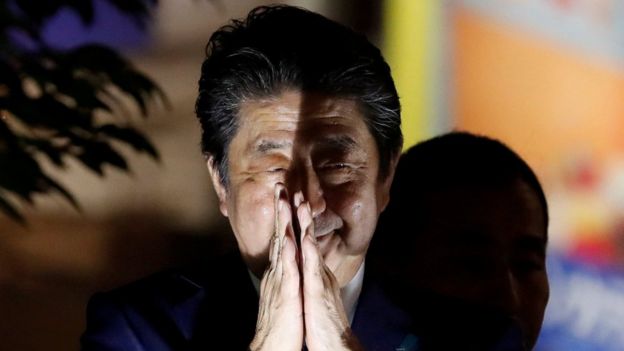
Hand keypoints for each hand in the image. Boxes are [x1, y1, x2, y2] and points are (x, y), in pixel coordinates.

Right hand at [249, 184, 303, 350]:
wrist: (272, 345)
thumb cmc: (281, 321)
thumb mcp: (283, 293)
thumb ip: (283, 276)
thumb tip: (286, 264)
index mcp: (279, 271)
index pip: (281, 239)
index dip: (283, 218)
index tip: (286, 198)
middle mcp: (277, 271)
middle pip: (278, 235)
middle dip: (280, 211)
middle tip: (281, 186)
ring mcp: (280, 280)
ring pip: (281, 246)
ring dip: (283, 223)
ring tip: (284, 201)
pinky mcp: (286, 293)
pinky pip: (287, 269)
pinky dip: (287, 252)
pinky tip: (288, 237)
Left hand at [295, 192, 362, 350]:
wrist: (334, 342)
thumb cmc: (323, 322)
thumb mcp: (315, 294)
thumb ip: (313, 278)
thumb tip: (309, 267)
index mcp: (314, 272)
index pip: (304, 242)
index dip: (299, 222)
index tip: (293, 203)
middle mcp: (318, 271)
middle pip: (309, 237)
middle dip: (302, 214)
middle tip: (296, 191)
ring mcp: (319, 279)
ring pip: (311, 246)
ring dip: (306, 225)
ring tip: (301, 204)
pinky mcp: (318, 290)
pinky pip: (312, 268)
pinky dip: (308, 251)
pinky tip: (304, 237)